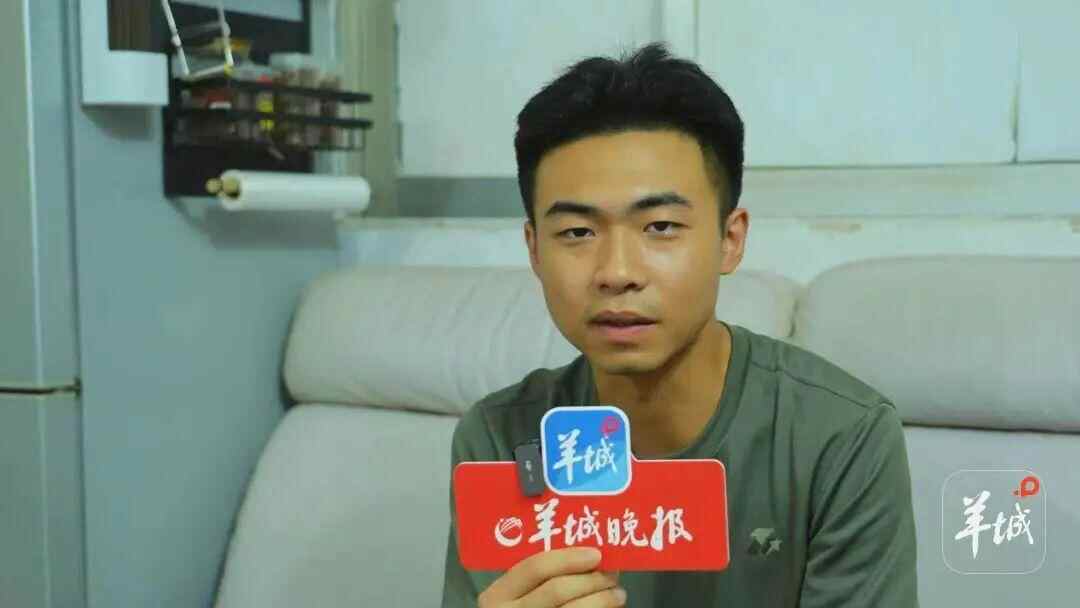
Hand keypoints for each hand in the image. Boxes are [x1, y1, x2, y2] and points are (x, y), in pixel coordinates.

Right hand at [477, 547, 625, 606]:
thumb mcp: (520, 593)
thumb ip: (542, 575)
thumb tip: (590, 555)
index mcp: (498, 595)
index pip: (534, 568)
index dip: (568, 558)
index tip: (596, 554)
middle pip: (557, 590)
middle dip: (590, 579)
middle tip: (613, 574)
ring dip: (602, 600)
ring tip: (618, 594)